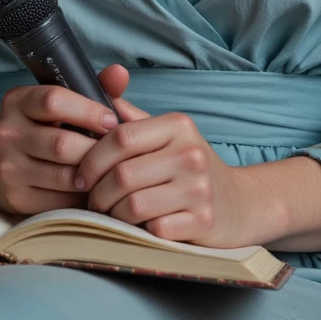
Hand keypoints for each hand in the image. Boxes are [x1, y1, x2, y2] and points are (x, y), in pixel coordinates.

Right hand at [0, 79, 117, 216]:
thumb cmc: (37, 128)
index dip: (89, 111)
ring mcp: (8, 168)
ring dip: (92, 175)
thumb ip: (90, 88)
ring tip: (108, 170)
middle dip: (96, 149)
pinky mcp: (16, 197)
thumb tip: (119, 73)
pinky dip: (81, 196)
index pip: (53, 101)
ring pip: (64, 175)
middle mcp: (7, 133)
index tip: (112, 121)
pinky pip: (60, 201)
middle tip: (116, 152)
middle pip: (62, 144)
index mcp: (17, 101)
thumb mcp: (54, 103)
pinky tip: (91, 188)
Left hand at [74, 65, 255, 246]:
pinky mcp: (203, 222)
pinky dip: (139, 233)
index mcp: (178, 126)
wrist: (239, 203)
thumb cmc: (189, 168)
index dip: (92, 158)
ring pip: (133, 206)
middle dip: (97, 193)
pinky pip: (153, 231)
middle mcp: (191, 154)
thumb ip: (131, 118)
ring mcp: (200, 189)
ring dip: (113, 215)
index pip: (120, 136)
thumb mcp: (167, 136)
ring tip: (112, 214)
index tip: (81, 175)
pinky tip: (140, 228)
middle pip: (122, 175)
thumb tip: (96, 87)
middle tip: (93, 201)